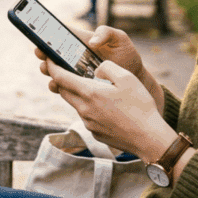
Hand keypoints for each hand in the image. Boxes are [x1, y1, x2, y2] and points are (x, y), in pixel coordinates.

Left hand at [46, 59, 177, 161]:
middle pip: (64, 92)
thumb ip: (107, 67)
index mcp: (90, 93)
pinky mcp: (94, 132)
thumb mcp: (126, 78)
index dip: (52, 67)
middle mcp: (84, 109)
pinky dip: (90, 108)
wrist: (148, 138)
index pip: (60, 78)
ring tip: (93, 88)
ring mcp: (88, 123)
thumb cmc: (140, 106)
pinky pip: (86, 116)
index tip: (48, 60)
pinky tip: (106, 107)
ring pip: (76, 104)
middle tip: (68, 71)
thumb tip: (97, 69)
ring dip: (78, 94)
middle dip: (62, 80)